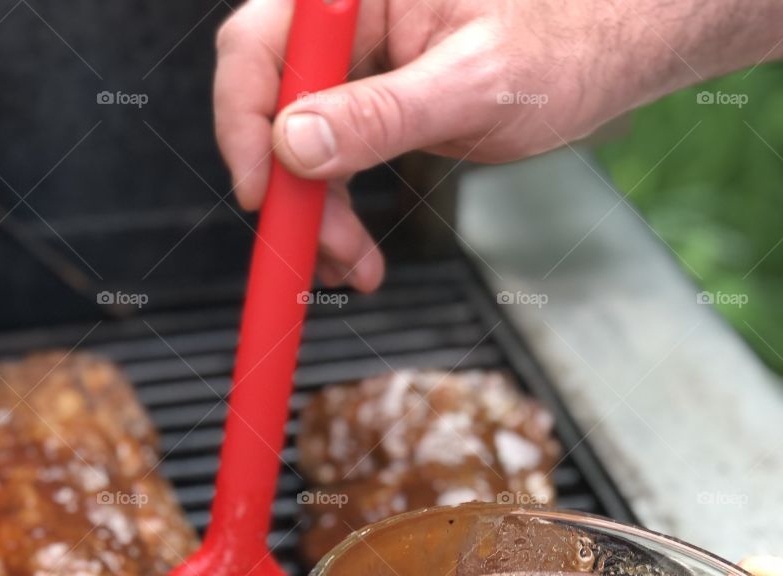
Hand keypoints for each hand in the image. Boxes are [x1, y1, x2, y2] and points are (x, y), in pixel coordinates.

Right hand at [214, 0, 779, 286]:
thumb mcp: (473, 85)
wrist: (615, 48)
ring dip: (319, 216)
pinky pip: (333, 161)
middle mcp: (348, 18)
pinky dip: (340, 212)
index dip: (244, 123)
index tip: (264, 192)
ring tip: (354, 266)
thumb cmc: (569, 41)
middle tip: (320, 252)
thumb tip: (294, 145)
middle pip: (271, 102)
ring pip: (298, 145)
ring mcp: (359, 62)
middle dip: (292, 189)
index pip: (260, 44)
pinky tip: (359, 255)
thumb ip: (381, 114)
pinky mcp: (375, 101)